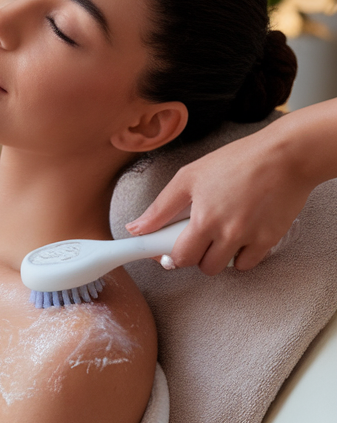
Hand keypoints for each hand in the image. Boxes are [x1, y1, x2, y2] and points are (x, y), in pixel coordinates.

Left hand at [126, 121, 312, 274]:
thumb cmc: (238, 160)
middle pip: (202, 266)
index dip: (169, 256)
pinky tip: (240, 235)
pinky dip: (241, 255)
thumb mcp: (191, 176)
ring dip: (217, 256)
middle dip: (196, 254)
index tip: (165, 253)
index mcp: (204, 218)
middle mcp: (227, 233)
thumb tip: (136, 228)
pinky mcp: (270, 240)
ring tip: (220, 232)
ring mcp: (250, 238)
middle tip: (198, 234)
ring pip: (224, 267)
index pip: (178, 257)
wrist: (285, 155)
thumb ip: (162, 206)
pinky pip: (248, 263)